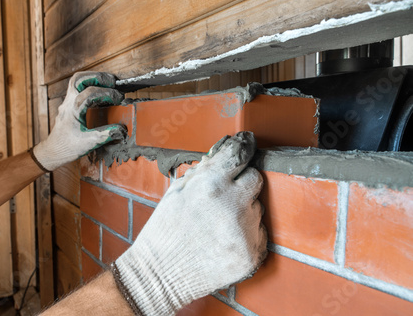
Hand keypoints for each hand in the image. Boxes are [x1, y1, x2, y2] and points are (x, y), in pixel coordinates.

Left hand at [32, 72, 126, 171]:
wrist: (53, 151)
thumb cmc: (67, 148)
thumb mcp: (89, 143)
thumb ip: (106, 134)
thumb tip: (122, 129)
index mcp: (72, 110)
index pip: (91, 93)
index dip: (107, 93)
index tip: (119, 99)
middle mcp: (68, 103)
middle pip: (80, 78)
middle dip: (98, 77)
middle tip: (114, 82)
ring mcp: (67, 102)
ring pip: (77, 80)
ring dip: (93, 78)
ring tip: (108, 83)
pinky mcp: (69, 104)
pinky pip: (78, 88)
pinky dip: (90, 85)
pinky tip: (100, 93)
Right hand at [113, 131, 267, 314]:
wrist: (160, 274)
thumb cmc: (164, 231)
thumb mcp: (176, 191)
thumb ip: (203, 171)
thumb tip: (223, 155)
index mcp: (210, 185)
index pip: (240, 154)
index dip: (243, 147)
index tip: (247, 144)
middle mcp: (232, 206)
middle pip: (255, 178)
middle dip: (242, 182)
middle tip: (225, 195)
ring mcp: (244, 232)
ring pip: (256, 207)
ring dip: (243, 210)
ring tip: (218, 224)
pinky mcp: (251, 254)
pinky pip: (259, 232)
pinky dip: (246, 234)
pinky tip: (224, 240)